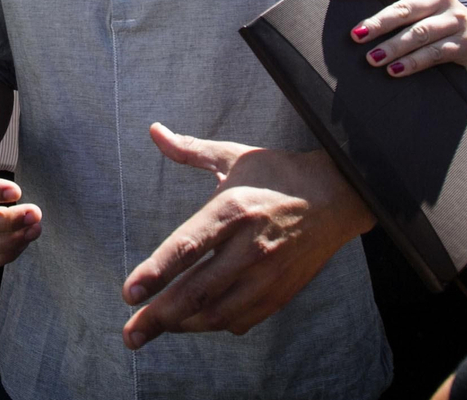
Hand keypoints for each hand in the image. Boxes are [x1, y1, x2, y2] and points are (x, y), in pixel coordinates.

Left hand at [120, 125, 372, 349]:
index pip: (187, 247)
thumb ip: (189, 150)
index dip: (156, 273)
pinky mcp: (281, 293)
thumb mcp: (234, 157)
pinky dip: (213, 324)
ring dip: (182, 326)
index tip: (129, 293)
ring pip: (218, 313)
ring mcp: (268, 275)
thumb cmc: (278, 174)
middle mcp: (250, 247)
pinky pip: (241, 319)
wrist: (338, 197)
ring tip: (151, 331)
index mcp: (234, 210)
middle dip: (158, 317)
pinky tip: (192, 322)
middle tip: (129, 335)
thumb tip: (153, 130)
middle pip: (198, 291)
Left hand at [337, 0, 466, 76]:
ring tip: (372, 59)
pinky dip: (413, 63)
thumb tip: (354, 27)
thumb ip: (397, 9)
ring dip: (393, 47)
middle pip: (403, 9)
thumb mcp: (423, 9)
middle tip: (356, 35)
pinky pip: (434, 54)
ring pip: (418, 33)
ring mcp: (453, 20)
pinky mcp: (463, 43)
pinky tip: (395, 71)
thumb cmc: (440, 24)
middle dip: (378, 22)